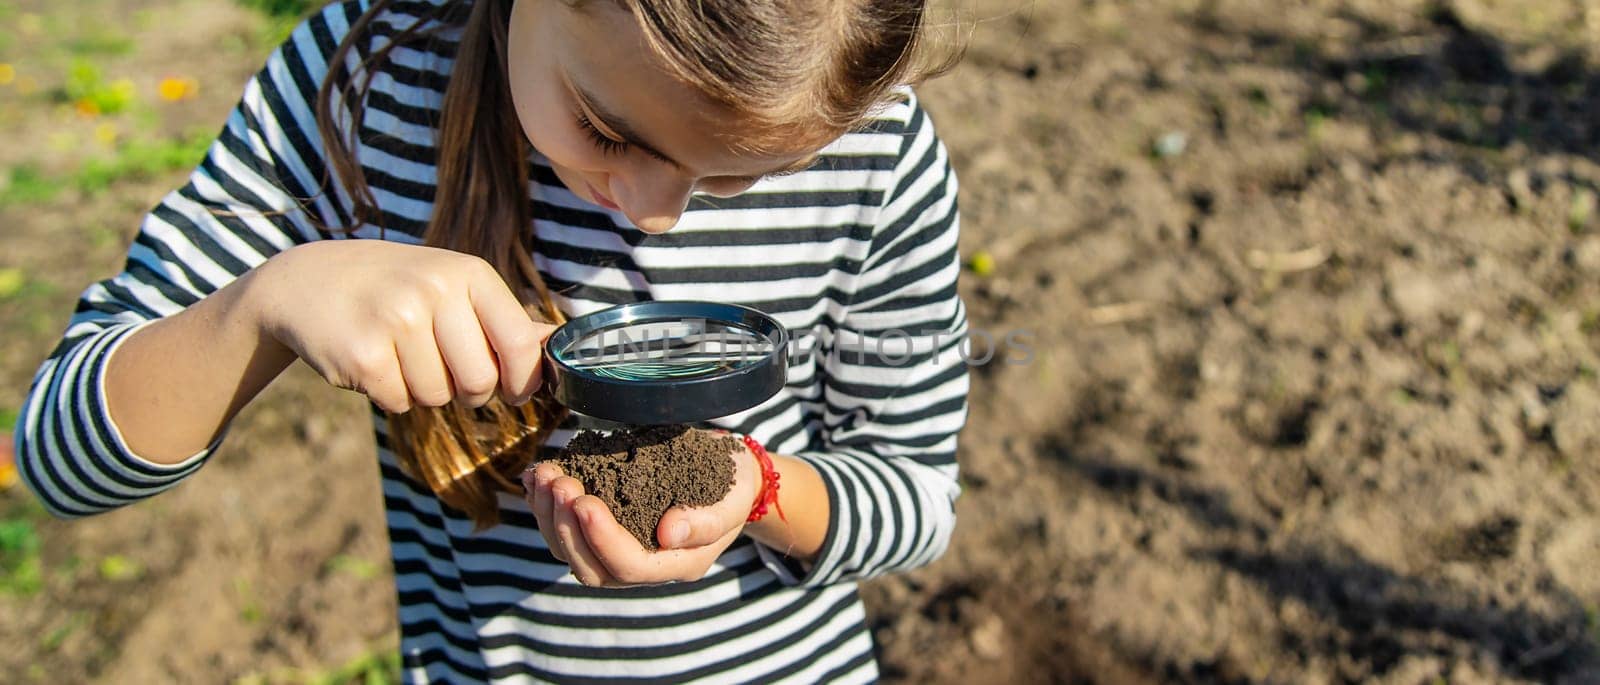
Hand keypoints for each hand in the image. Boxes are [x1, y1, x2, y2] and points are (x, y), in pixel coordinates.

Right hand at [245, 239, 550, 412]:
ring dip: (422, 390)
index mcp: (469, 274)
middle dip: (467, 392)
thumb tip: (556, 347)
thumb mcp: (452, 286)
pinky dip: (390, 395)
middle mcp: (435, 290)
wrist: (307, 281)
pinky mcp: (363, 353)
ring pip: (437, 397)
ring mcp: (397, 319)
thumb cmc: (396, 288)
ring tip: (400, 354)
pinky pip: (399, 403)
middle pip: (480, 382)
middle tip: (443, 369)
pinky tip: (374, 361)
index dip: (523, 380)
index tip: (513, 389)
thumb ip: (502, 319)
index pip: (522, 344)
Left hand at [522, 430, 760, 586]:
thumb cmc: (732, 487)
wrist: (729, 479)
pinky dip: (545, 506)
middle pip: (590, 568)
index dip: (601, 537)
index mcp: (677, 564)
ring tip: (543, 475)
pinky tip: (535, 478)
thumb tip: (668, 533)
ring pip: (570, 553)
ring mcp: (620, 552)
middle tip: (557, 481)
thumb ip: (705, 521)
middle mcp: (644, 568)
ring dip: (549, 515)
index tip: (583, 499)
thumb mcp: (731, 499)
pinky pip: (566, 532)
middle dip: (566, 525)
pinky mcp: (604, 532)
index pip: (629, 566)